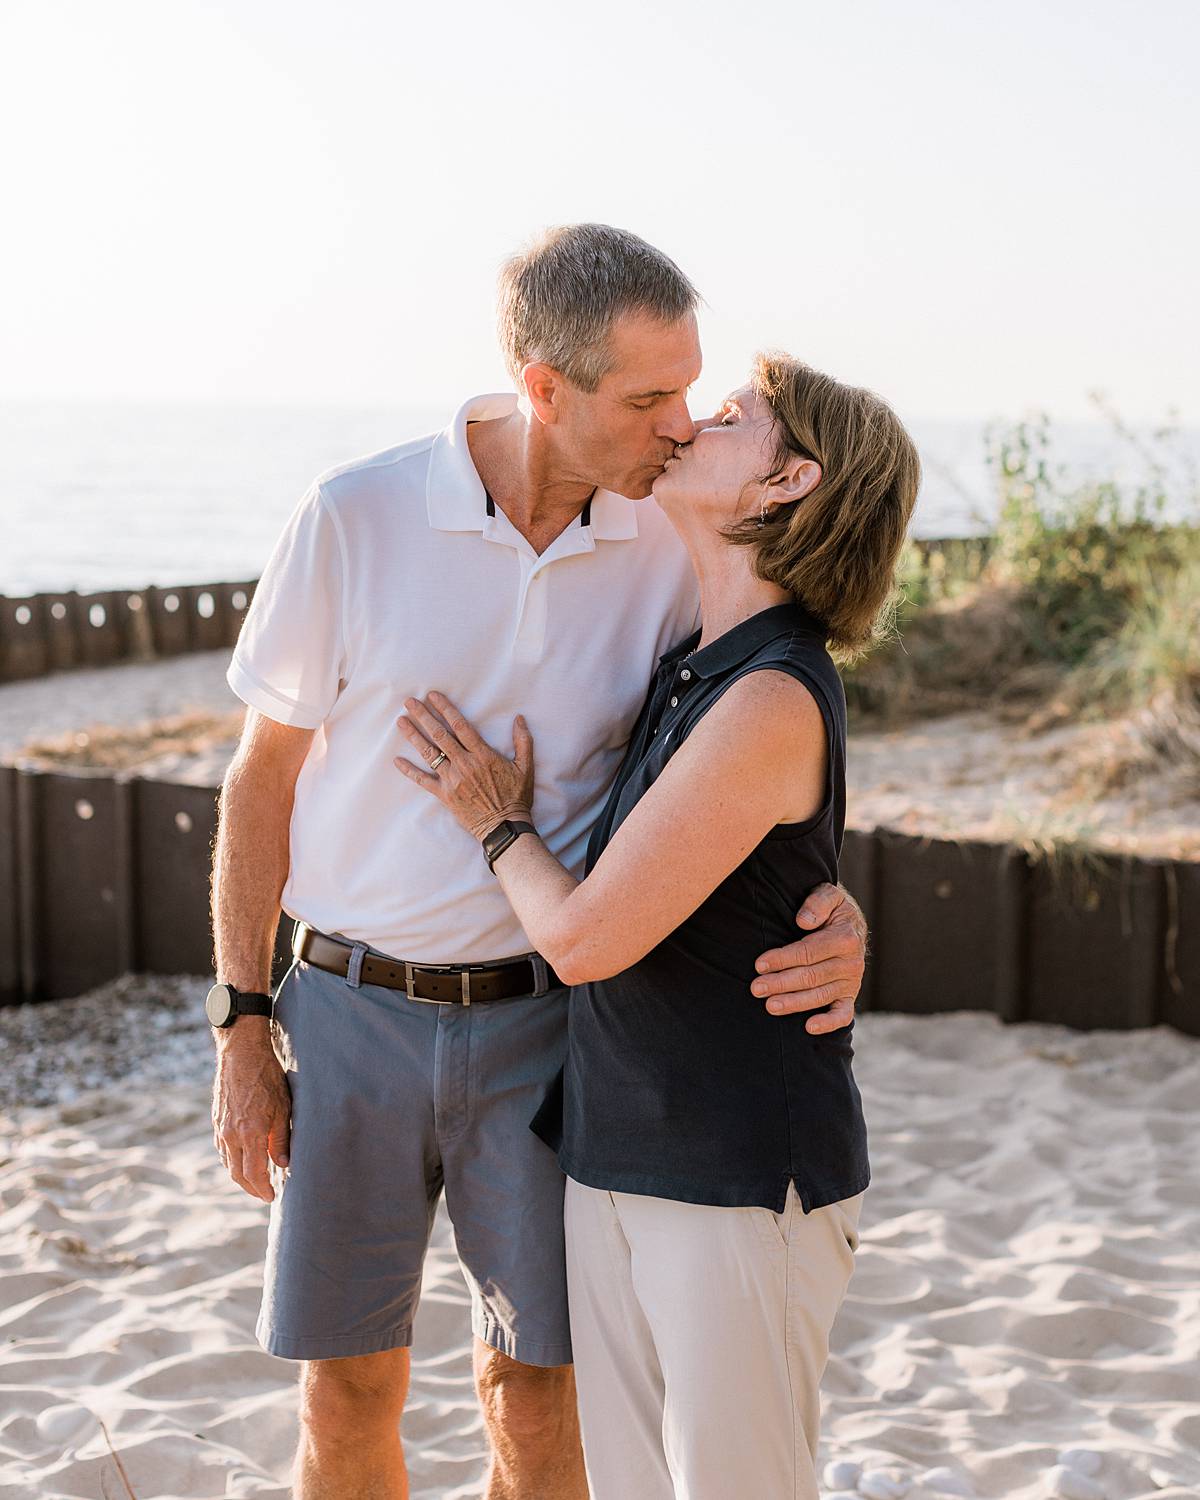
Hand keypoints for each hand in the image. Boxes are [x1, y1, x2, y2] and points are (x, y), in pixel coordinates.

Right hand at [211, 1029, 291, 1201]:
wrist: (241, 1053)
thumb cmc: (267, 1078)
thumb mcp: (283, 1108)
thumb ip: (281, 1140)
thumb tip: (283, 1165)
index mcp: (251, 1133)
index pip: (254, 1174)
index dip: (263, 1189)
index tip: (271, 1197)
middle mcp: (232, 1135)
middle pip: (238, 1174)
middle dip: (251, 1188)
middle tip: (264, 1194)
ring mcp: (221, 1128)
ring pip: (228, 1163)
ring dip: (240, 1176)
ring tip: (255, 1182)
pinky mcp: (216, 1121)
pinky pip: (222, 1149)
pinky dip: (231, 1160)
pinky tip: (241, 1161)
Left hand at [394, 691, 534, 839]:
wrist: (505, 827)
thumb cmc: (516, 797)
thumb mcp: (526, 768)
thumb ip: (523, 741)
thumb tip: (519, 719)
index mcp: (482, 755)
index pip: (460, 725)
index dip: (445, 708)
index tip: (433, 696)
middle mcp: (464, 764)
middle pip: (440, 735)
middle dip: (423, 716)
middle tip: (409, 702)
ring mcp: (452, 780)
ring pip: (429, 753)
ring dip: (413, 736)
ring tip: (400, 721)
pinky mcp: (444, 795)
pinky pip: (423, 781)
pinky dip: (409, 771)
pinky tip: (396, 761)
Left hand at [751, 882, 867, 1032]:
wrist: (850, 924)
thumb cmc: (832, 909)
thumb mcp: (828, 894)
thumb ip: (817, 902)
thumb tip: (803, 921)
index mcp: (845, 937)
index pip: (809, 951)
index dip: (783, 959)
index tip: (760, 964)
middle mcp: (851, 962)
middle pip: (812, 976)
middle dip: (782, 983)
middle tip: (757, 988)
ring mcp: (851, 982)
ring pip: (821, 996)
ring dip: (795, 1003)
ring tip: (770, 1006)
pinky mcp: (849, 996)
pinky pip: (843, 1014)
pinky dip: (828, 1023)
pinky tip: (809, 1027)